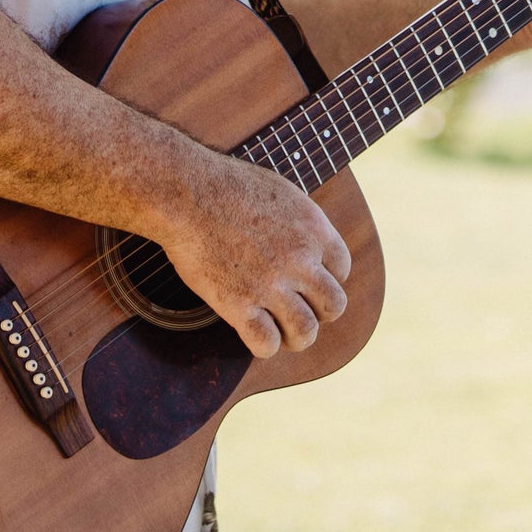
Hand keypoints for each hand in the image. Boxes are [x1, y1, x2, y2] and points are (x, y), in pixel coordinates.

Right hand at [157, 152, 351, 359]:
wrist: (189, 193)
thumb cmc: (228, 185)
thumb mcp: (282, 192)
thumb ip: (301, 222)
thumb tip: (309, 241)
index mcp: (314, 228)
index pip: (342, 268)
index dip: (328, 278)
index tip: (308, 281)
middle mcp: (299, 258)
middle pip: (334, 305)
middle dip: (321, 313)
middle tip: (301, 310)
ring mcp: (270, 283)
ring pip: (306, 331)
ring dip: (297, 337)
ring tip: (283, 332)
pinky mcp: (238, 304)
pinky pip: (266, 343)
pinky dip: (264, 346)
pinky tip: (255, 334)